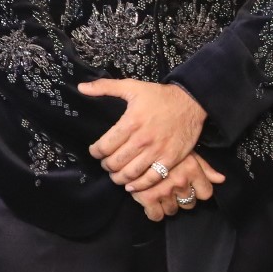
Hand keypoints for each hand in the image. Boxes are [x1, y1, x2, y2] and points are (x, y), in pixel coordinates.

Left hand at [81, 79, 206, 198]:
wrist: (191, 101)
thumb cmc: (160, 95)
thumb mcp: (132, 86)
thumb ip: (105, 87)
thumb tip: (81, 87)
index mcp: (131, 123)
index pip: (104, 147)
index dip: (95, 152)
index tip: (96, 151)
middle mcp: (142, 139)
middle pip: (115, 163)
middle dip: (106, 166)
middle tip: (106, 163)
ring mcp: (157, 151)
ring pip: (130, 174)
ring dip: (119, 178)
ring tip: (117, 175)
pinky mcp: (170, 159)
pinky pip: (151, 178)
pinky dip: (139, 185)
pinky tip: (132, 184)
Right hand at [133, 155, 226, 220]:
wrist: (136, 145)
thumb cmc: (163, 147)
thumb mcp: (186, 152)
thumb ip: (205, 168)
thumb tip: (221, 179)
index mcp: (192, 170)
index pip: (206, 193)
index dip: (198, 192)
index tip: (191, 189)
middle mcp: (181, 181)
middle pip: (189, 204)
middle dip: (182, 199)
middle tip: (172, 190)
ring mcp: (164, 190)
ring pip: (173, 210)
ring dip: (168, 205)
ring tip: (160, 193)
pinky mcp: (147, 197)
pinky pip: (156, 215)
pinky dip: (154, 212)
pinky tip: (152, 203)